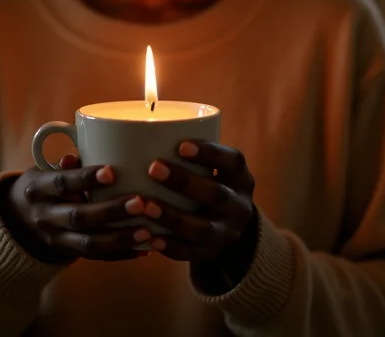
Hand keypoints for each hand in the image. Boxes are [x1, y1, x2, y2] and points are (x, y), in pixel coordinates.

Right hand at [0, 154, 151, 263]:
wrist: (20, 218)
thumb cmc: (46, 183)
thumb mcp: (47, 168)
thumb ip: (69, 164)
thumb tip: (84, 153)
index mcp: (39, 188)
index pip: (61, 182)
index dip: (85, 178)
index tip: (112, 171)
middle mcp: (45, 217)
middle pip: (78, 217)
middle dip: (110, 211)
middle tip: (140, 202)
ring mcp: (56, 239)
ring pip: (88, 244)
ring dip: (120, 239)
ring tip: (148, 231)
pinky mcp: (69, 254)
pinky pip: (97, 258)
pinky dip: (122, 255)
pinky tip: (145, 249)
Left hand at [144, 141, 256, 275]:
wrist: (224, 226)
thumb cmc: (206, 182)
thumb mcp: (211, 168)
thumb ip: (188, 153)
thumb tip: (143, 129)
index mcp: (241, 177)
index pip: (232, 161)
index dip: (209, 153)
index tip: (181, 145)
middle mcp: (240, 206)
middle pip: (216, 194)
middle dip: (184, 181)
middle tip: (153, 167)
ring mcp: (227, 233)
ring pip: (202, 228)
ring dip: (172, 216)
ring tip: (145, 204)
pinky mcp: (211, 254)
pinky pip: (191, 253)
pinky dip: (169, 246)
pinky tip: (149, 236)